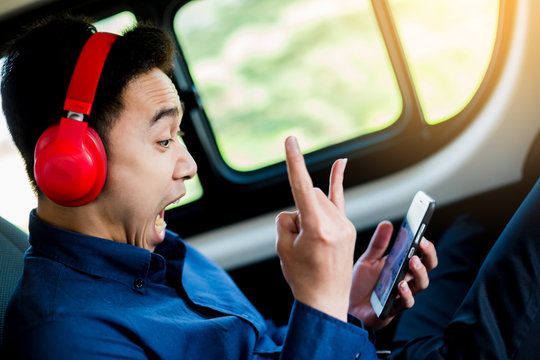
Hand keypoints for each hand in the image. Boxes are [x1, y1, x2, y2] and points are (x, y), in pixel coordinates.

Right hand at [275, 136, 355, 321]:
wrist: (325, 300)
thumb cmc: (301, 277)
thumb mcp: (284, 248)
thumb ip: (286, 220)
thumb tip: (297, 211)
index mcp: (316, 228)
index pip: (301, 187)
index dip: (295, 162)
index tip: (290, 141)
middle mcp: (334, 223)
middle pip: (308, 197)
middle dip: (298, 210)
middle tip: (298, 239)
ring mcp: (344, 225)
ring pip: (319, 202)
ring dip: (309, 212)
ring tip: (310, 242)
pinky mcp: (348, 228)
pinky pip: (340, 200)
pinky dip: (337, 181)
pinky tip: (341, 162)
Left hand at [348, 221, 437, 329]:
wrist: (346, 306)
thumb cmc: (360, 284)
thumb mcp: (368, 260)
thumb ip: (378, 244)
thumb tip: (387, 223)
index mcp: (401, 267)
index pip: (421, 255)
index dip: (426, 246)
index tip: (422, 233)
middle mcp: (405, 280)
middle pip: (426, 268)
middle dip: (428, 256)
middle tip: (422, 245)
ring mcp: (401, 295)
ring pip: (420, 285)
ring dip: (420, 273)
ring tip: (412, 261)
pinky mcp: (393, 309)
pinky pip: (405, 303)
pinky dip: (406, 294)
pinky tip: (401, 285)